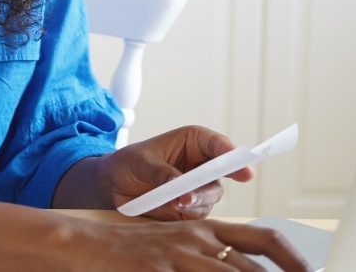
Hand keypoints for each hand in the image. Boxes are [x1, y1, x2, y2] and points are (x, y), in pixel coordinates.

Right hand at [67, 218, 312, 271]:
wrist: (83, 243)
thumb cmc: (133, 251)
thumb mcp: (177, 248)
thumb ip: (210, 261)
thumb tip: (241, 270)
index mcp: (208, 229)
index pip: (264, 239)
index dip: (294, 259)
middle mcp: (198, 240)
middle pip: (251, 268)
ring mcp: (176, 258)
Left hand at [95, 126, 255, 220]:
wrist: (114, 184)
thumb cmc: (129, 162)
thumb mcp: (143, 162)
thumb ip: (162, 173)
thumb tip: (180, 188)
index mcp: (194, 142)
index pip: (219, 145)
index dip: (231, 154)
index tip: (241, 164)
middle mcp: (201, 164)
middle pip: (221, 175)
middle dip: (209, 185)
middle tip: (192, 194)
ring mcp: (197, 187)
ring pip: (211, 197)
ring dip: (195, 201)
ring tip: (175, 202)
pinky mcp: (189, 207)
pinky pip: (197, 214)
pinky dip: (186, 214)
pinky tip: (171, 208)